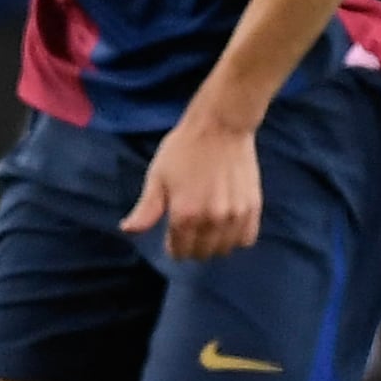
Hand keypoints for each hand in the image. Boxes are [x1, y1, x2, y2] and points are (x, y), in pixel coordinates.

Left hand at [121, 110, 261, 260]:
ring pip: (224, 249)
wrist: (220, 127)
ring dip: (214, 244)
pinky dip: (236, 237)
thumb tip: (127, 231)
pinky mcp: (253, 207)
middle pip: (202, 254)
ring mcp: (235, 215)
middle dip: (192, 247)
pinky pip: (246, 238)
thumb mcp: (157, 177)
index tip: (172, 237)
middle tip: (189, 231)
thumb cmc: (183, 150)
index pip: (179, 251)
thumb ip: (146, 210)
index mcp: (184, 215)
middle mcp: (211, 220)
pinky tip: (227, 225)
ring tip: (207, 227)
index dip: (173, 247)